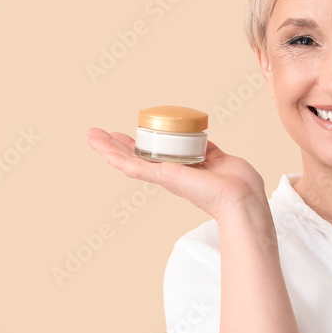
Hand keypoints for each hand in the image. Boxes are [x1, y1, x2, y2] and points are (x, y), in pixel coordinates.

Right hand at [85, 128, 265, 220]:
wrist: (241, 197)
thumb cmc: (237, 184)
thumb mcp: (220, 159)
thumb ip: (208, 151)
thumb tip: (204, 142)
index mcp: (179, 170)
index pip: (151, 156)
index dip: (135, 145)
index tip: (121, 136)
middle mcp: (168, 174)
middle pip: (134, 158)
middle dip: (113, 146)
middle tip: (94, 134)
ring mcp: (164, 176)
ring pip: (128, 162)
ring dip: (107, 149)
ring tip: (90, 137)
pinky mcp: (164, 177)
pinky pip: (135, 167)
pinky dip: (117, 158)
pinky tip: (103, 150)